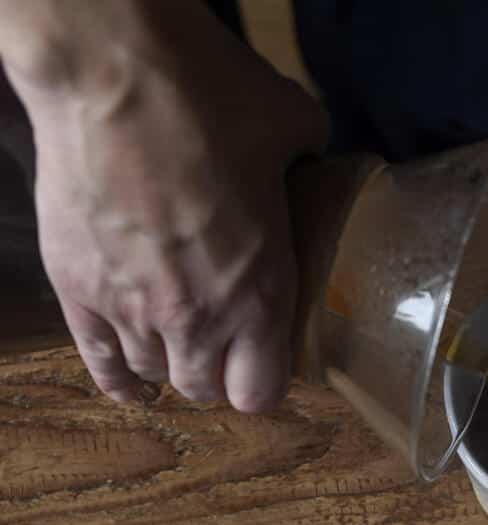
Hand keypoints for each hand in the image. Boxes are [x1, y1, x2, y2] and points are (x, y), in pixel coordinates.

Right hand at [7, 2, 327, 410]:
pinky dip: (117, 378)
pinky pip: (98, 362)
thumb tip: (312, 149)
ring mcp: (131, 310)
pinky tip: (131, 385)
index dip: (263, 381)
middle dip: (215, 370)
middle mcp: (196, 319)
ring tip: (175, 341)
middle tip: (219, 343)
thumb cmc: (206, 96)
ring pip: (153, 373)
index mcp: (258, 296)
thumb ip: (309, 156)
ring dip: (167, 362)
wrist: (110, 71)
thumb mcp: (288, 126)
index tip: (264, 360)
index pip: (260, 393)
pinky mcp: (78, 290)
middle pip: (204, 388)